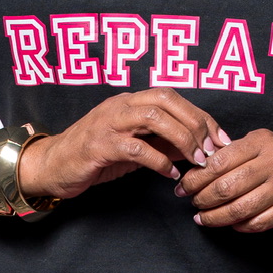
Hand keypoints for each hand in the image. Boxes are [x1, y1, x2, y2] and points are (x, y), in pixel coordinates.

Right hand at [15, 89, 226, 205]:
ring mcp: (108, 124)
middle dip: (195, 123)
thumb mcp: (133, 145)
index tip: (221, 138)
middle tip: (212, 150)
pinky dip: (159, 162)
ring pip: (153, 118)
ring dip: (182, 139)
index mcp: (129, 101)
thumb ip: (161, 142)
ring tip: (197, 161)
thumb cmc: (95, 156)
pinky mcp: (99, 146)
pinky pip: (136, 149)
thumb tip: (197, 147)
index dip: (200, 115)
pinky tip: (171, 175)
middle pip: (166, 100)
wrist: (51, 166)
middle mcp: (120, 106)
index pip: (173, 97)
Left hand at [178, 129, 272, 233]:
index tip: (184, 186)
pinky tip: (229, 224)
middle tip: (193, 202)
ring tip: (202, 218)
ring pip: (240, 208)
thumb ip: (230, 153)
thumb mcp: (256, 145)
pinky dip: (238, 226)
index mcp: (261, 142)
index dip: (196, 177)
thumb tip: (194, 170)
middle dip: (202, 198)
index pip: (219, 161)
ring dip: (215, 217)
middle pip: (226, 187)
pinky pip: (257, 222)